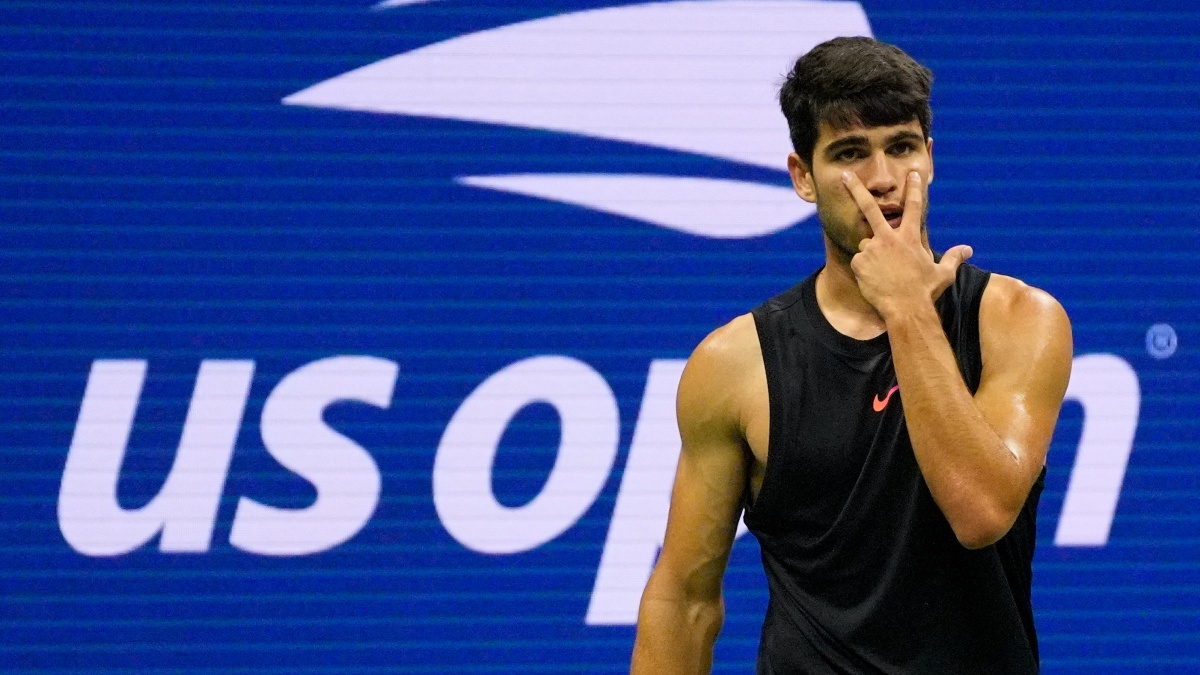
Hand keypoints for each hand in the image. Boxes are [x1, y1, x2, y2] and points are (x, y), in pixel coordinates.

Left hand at [842, 170, 971, 319]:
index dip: (913, 188)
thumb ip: (953, 258)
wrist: (905, 309)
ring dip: (873, 254)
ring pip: (867, 245)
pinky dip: (865, 269)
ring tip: (884, 274)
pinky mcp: (859, 262)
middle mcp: (888, 238)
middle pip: (870, 207)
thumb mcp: (943, 274)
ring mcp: (872, 249)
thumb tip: (967, 250)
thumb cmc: (925, 292)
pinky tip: (875, 280)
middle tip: (846, 175)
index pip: (914, 207)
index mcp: (910, 237)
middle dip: (856, 189)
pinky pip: (860, 262)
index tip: (912, 173)